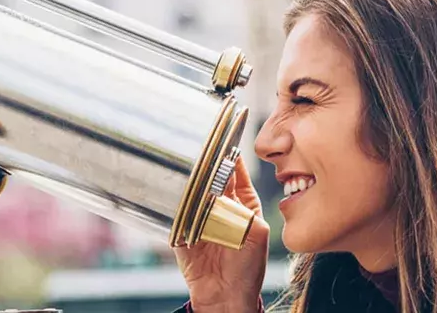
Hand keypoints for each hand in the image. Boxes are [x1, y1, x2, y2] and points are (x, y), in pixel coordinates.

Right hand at [173, 157, 269, 312]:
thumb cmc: (247, 268)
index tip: (228, 141)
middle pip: (213, 179)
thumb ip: (247, 209)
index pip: (236, 175)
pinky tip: (180, 190)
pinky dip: (179, 202)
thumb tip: (232, 190)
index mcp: (242, 205)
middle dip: (211, 165)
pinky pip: (179, 212)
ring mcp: (200, 218)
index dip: (232, 159)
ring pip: (195, 192)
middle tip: (208, 150)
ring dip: (194, 180)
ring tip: (194, 166)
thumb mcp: (257, 234)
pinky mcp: (183, 231)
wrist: (226, 296)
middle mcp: (220, 208)